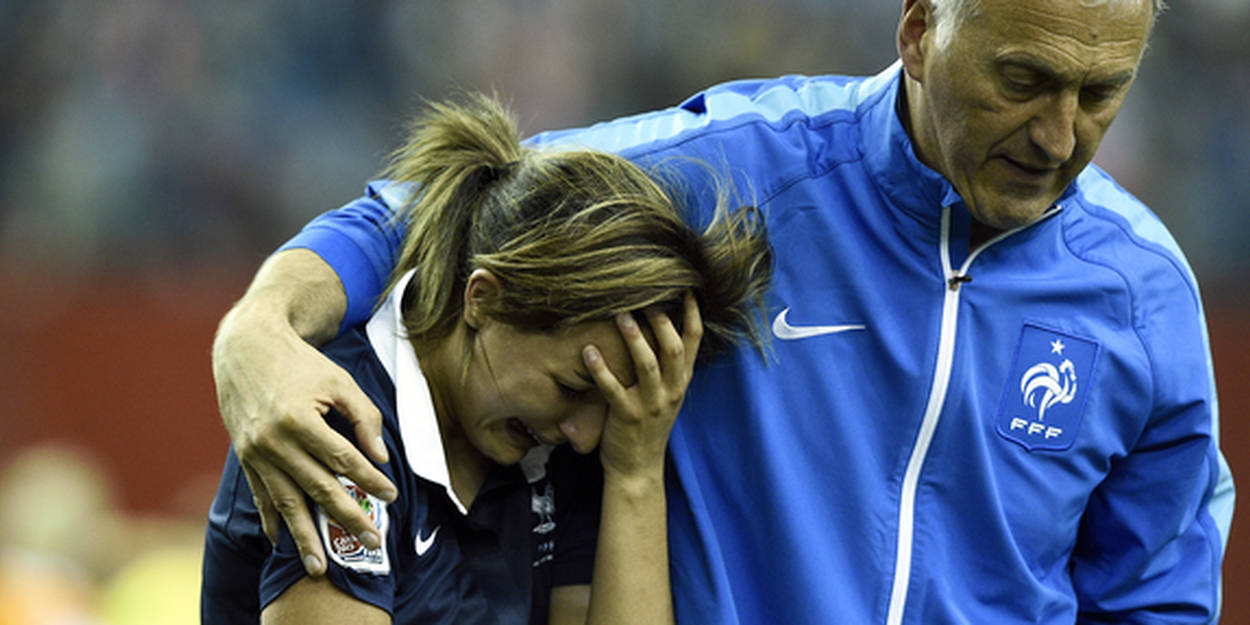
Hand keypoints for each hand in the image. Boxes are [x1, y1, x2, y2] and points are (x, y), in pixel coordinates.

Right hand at [213, 299, 396, 575]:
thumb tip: (381, 459)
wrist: (246, 349)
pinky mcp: (245, 458)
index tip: (390, 496)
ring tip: (320, 567)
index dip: (369, 479)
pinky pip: (260, 496)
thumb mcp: (339, 381)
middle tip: (372, 542)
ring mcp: (255, 453)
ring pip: (285, 503)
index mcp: (299, 419)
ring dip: (304, 537)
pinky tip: (282, 543)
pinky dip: (272, 521)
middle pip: (316, 488)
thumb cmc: (301, 364)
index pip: (342, 459)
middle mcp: (273, 441)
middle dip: (346, 518)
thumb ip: (363, 419)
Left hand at [584, 293, 701, 479]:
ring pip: (647, 365)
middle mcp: (671, 390)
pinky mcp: (627, 417)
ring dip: (634, 337)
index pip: (693, 340)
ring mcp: (651, 404)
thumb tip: (656, 325)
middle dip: (661, 318)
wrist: (637, 470)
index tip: (684, 285)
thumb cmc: (647, 426)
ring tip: (620, 313)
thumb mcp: (666, 394)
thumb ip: (666, 366)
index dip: (692, 312)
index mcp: (681, 381)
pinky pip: (613, 389)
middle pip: (673, 347)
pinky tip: (587, 351)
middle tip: (645, 294)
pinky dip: (600, 369)